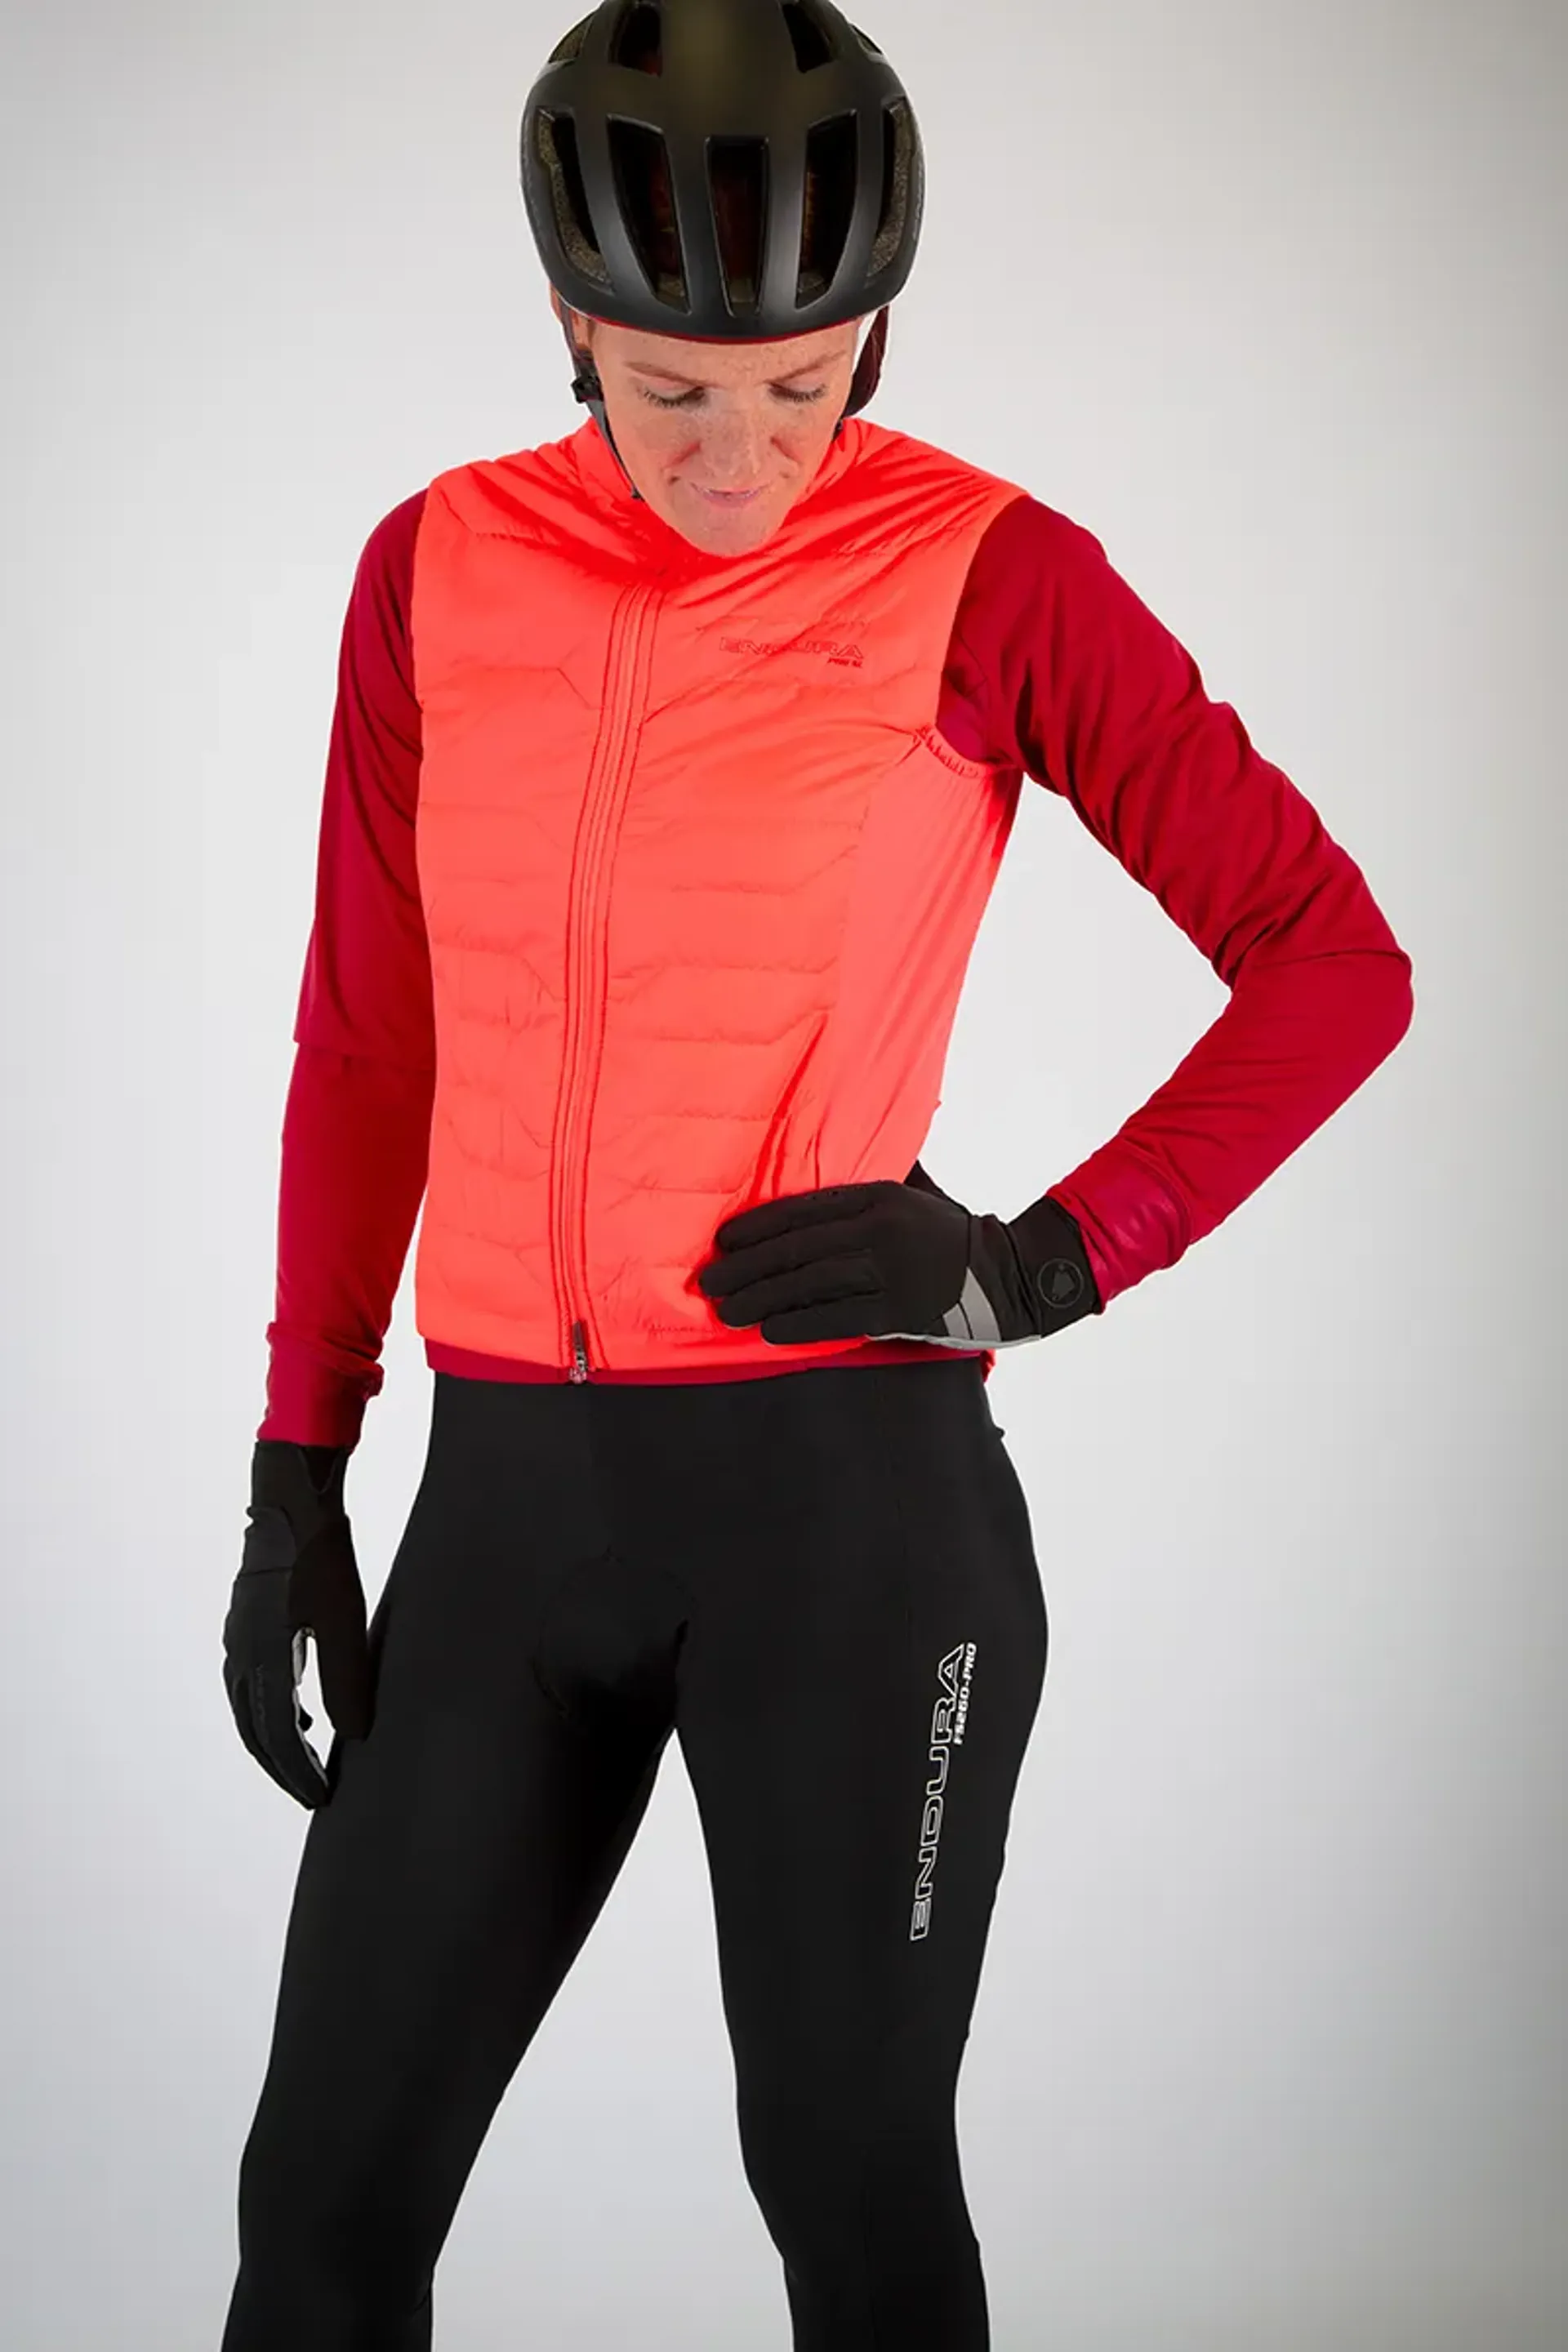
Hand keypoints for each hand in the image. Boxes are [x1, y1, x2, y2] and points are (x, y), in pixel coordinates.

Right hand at [222, 1440, 373, 1807]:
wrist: (292, 1498)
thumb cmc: (322, 1555)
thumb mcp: (345, 1618)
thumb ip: (347, 1679)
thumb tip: (356, 1736)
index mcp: (262, 1658)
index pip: (276, 1736)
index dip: (299, 1773)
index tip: (321, 1799)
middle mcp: (241, 1652)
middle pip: (255, 1729)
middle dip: (282, 1766)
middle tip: (309, 1792)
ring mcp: (240, 1634)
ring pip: (249, 1706)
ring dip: (274, 1737)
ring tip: (305, 1759)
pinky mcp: (249, 1618)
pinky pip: (252, 1680)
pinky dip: (271, 1707)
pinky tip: (302, 1709)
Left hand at [696, 1161, 1004, 1345]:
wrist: (1008, 1275)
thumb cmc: (951, 1232)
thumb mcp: (917, 1190)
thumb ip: (881, 1166)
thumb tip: (851, 1129)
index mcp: (877, 1196)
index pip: (803, 1209)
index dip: (758, 1226)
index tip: (723, 1241)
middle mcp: (880, 1230)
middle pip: (798, 1248)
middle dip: (747, 1267)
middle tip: (709, 1281)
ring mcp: (890, 1271)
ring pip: (811, 1283)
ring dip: (762, 1298)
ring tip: (727, 1310)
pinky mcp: (900, 1310)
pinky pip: (838, 1317)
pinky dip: (801, 1324)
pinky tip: (770, 1330)